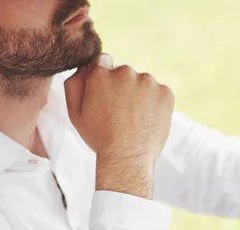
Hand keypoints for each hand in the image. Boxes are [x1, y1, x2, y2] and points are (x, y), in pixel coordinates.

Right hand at [64, 54, 174, 198]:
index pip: (103, 61)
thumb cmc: (99, 138)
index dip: (104, 79)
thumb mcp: (75, 113)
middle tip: (120, 113)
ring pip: (143, 83)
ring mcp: (148, 82)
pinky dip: (155, 103)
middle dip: (122, 87)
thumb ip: (74, 84)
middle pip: (124, 73)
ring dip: (140, 95)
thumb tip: (84, 67)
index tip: (107, 95)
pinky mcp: (165, 93)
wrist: (127, 159)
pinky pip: (159, 93)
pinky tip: (147, 120)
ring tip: (134, 119)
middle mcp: (125, 72)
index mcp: (100, 74)